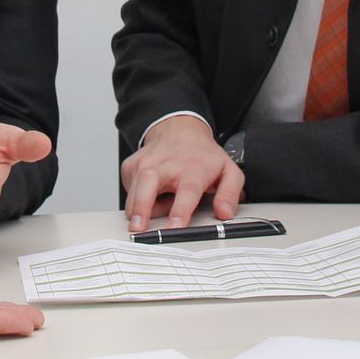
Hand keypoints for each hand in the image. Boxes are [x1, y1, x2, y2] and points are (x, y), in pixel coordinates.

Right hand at [120, 115, 243, 232]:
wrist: (179, 130)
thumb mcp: (228, 171)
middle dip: (141, 207)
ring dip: (138, 210)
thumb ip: (230, 194)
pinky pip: (129, 191)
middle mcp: (166, 165)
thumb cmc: (202, 156)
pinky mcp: (130, 166)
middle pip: (148, 184)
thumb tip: (225, 213)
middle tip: (138, 228)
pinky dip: (136, 200)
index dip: (180, 211)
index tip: (174, 227)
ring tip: (151, 214)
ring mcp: (145, 163)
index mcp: (192, 170)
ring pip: (134, 192)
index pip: (186, 192)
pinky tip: (149, 194)